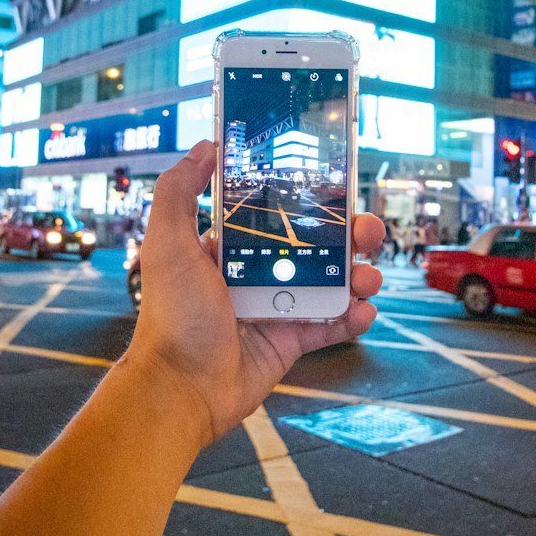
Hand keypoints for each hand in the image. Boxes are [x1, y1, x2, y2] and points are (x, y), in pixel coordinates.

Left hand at [129, 140, 383, 446]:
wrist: (183, 388)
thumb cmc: (173, 316)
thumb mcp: (168, 243)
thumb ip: (179, 191)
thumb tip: (204, 147)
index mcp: (228, 250)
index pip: (275, 215)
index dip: (306, 202)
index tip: (334, 189)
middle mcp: (253, 275)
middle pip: (311, 247)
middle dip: (346, 237)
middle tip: (366, 233)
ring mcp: (275, 309)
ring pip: (329, 283)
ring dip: (357, 276)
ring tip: (368, 278)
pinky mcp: (289, 342)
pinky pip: (329, 325)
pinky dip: (352, 318)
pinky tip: (364, 311)